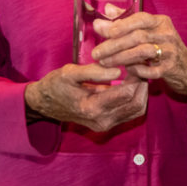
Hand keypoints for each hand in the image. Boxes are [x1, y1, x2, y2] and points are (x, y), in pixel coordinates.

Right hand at [24, 62, 147, 131]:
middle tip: (140, 66)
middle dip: (142, 83)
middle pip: (137, 104)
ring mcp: (106, 125)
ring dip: (141, 91)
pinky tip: (131, 83)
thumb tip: (117, 70)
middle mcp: (102, 121)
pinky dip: (136, 98)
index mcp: (92, 108)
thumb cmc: (55, 86)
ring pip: (137, 110)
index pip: (127, 93)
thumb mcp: (69, 73)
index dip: (134, 75)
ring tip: (137, 73)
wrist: (44, 104)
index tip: (134, 60)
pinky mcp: (109, 124)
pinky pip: (131, 113)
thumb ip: (93, 71)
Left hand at [91, 11, 186, 108]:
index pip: (141, 18)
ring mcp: (170, 52)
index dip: (123, 24)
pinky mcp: (170, 69)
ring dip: (120, 57)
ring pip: (142, 52)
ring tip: (104, 62)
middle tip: (96, 53)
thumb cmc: (163, 45)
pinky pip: (150, 70)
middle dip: (114, 44)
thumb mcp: (149, 29)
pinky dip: (136, 70)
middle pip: (138, 36)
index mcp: (161, 21)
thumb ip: (127, 19)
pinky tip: (126, 70)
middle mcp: (167, 34)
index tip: (105, 31)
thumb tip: (107, 9)